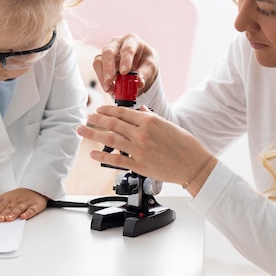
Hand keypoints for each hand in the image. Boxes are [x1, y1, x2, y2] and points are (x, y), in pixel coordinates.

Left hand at [0, 188, 47, 221]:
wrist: (36, 189)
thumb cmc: (20, 194)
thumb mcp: (5, 195)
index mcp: (9, 199)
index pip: (3, 206)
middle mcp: (17, 201)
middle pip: (10, 208)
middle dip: (5, 213)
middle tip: (1, 219)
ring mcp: (26, 203)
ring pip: (19, 208)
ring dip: (14, 213)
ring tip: (9, 218)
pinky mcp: (35, 206)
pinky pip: (31, 210)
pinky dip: (28, 213)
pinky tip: (24, 216)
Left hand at [77, 105, 216, 195]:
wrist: (193, 164)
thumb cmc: (184, 144)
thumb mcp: (168, 124)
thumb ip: (150, 117)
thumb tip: (139, 111)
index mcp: (149, 121)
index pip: (122, 112)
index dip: (107, 110)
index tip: (99, 109)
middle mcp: (142, 134)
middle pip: (113, 124)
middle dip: (96, 119)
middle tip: (86, 117)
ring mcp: (139, 150)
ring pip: (111, 139)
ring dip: (93, 134)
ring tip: (82, 131)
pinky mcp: (139, 166)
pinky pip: (116, 160)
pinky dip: (102, 156)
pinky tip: (93, 153)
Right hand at [93, 33, 158, 95]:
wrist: (141, 64)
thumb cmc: (145, 61)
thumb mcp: (151, 66)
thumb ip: (145, 73)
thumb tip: (139, 82)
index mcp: (132, 40)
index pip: (127, 48)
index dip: (125, 60)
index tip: (124, 72)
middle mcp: (118, 43)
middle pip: (109, 51)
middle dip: (108, 67)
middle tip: (111, 80)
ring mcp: (108, 51)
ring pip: (99, 59)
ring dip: (103, 76)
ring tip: (110, 89)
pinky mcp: (102, 60)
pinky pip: (97, 68)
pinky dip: (101, 79)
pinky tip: (109, 88)